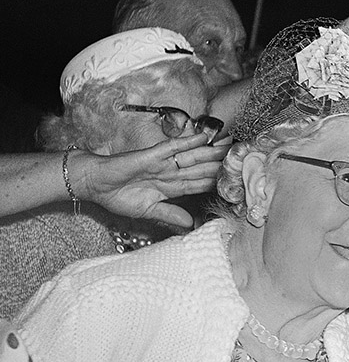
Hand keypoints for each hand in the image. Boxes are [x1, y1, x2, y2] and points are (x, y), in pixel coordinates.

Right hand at [76, 135, 229, 228]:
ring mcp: (162, 163)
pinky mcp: (152, 155)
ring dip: (211, 150)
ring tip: (230, 143)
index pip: (199, 184)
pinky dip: (189, 142)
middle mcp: (170, 173)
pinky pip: (174, 147)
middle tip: (241, 156)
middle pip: (201, 168)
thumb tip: (191, 224)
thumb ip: (170, 215)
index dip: (216, 181)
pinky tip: (205, 136)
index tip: (234, 179)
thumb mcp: (148, 211)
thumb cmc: (117, 197)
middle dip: (220, 164)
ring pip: (192, 156)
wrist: (94, 184)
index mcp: (170, 187)